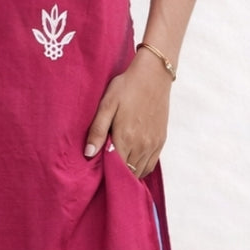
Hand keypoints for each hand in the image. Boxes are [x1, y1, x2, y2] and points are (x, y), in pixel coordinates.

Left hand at [84, 51, 171, 178]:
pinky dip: (140, 168)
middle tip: (104, 167)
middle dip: (116, 174)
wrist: (154, 75)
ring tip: (117, 165)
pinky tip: (131, 160)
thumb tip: (89, 154)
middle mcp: (141, 145)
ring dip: (129, 172)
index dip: (104, 172)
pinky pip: (150, 165)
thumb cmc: (126, 87)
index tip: (96, 169)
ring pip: (140, 172)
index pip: (114, 168)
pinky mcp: (161, 141)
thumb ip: (97, 130)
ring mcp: (153, 144)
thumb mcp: (106, 104)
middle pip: (127, 173)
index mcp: (126, 137)